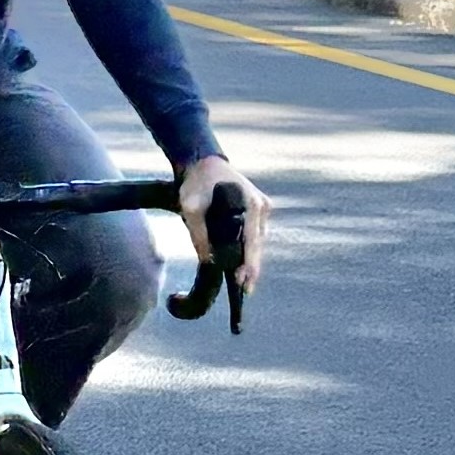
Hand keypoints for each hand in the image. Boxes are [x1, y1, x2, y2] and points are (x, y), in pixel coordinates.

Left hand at [178, 153, 265, 296]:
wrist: (204, 164)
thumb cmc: (197, 183)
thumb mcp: (191, 208)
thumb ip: (199, 234)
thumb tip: (207, 260)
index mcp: (251, 204)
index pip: (252, 242)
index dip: (249, 265)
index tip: (244, 283)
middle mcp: (262, 206)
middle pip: (258, 245)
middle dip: (251, 268)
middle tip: (246, 291)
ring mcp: (263, 206)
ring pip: (258, 241)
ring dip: (251, 259)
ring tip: (244, 282)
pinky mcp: (259, 208)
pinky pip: (255, 233)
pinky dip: (249, 248)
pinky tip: (243, 264)